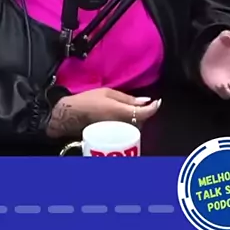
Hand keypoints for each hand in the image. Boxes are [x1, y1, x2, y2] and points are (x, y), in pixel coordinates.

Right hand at [46, 88, 160, 138]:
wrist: (72, 115)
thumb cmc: (88, 100)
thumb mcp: (108, 92)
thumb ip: (128, 98)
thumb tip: (146, 100)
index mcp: (121, 111)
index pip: (144, 113)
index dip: (154, 108)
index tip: (157, 101)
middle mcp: (122, 124)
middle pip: (142, 121)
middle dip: (144, 113)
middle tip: (141, 104)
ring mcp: (118, 132)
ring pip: (136, 127)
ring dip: (138, 120)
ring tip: (132, 111)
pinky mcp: (114, 137)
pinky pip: (128, 131)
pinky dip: (131, 125)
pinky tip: (126, 120)